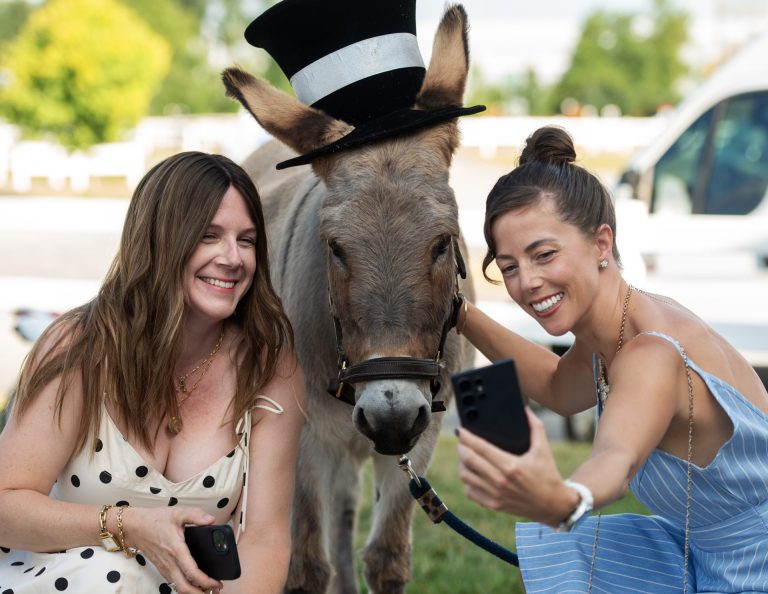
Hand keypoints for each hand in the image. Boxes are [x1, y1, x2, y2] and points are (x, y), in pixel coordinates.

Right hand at [122, 506, 222, 593]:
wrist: (135, 527)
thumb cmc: (156, 520)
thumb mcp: (178, 513)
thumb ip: (195, 515)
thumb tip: (211, 520)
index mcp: (176, 549)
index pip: (191, 572)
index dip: (205, 581)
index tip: (216, 583)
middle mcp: (170, 563)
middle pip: (184, 587)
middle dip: (200, 593)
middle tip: (216, 590)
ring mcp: (165, 568)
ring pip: (179, 587)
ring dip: (193, 591)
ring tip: (208, 589)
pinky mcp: (162, 569)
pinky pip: (174, 582)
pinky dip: (185, 587)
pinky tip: (194, 583)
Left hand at [456, 407, 573, 525]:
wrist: (553, 505)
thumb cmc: (548, 475)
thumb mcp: (543, 449)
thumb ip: (535, 427)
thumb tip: (525, 409)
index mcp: (511, 465)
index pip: (481, 448)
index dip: (467, 437)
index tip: (460, 430)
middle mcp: (500, 481)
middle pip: (469, 460)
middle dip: (461, 447)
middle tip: (461, 440)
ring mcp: (495, 495)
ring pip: (466, 476)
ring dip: (462, 464)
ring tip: (466, 456)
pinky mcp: (493, 505)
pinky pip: (470, 492)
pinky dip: (468, 482)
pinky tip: (473, 474)